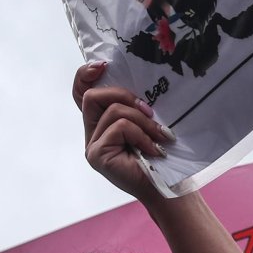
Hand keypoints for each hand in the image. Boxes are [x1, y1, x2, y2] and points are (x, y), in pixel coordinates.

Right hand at [73, 63, 171, 202]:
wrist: (169, 187)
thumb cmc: (163, 155)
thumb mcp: (149, 123)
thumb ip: (137, 106)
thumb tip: (143, 82)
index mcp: (102, 122)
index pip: (83, 92)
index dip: (85, 75)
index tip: (103, 65)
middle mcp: (92, 132)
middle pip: (93, 96)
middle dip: (125, 96)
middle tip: (150, 111)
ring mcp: (91, 145)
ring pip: (114, 111)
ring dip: (144, 121)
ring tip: (161, 137)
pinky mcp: (96, 155)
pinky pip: (120, 128)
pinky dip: (142, 135)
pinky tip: (154, 150)